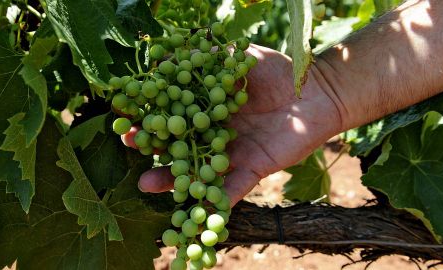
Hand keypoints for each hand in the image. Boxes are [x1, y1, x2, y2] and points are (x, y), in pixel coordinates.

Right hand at [122, 45, 341, 204]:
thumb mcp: (241, 58)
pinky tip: (199, 209)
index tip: (128, 112)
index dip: (150, 114)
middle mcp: (213, 134)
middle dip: (152, 146)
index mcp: (208, 109)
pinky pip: (233, 188)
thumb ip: (211, 59)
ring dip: (173, 180)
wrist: (315, 92)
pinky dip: (218, 200)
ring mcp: (231, 154)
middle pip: (177, 144)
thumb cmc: (278, 72)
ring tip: (147, 183)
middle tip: (128, 144)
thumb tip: (177, 54)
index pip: (173, 113)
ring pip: (197, 171)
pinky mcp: (252, 170)